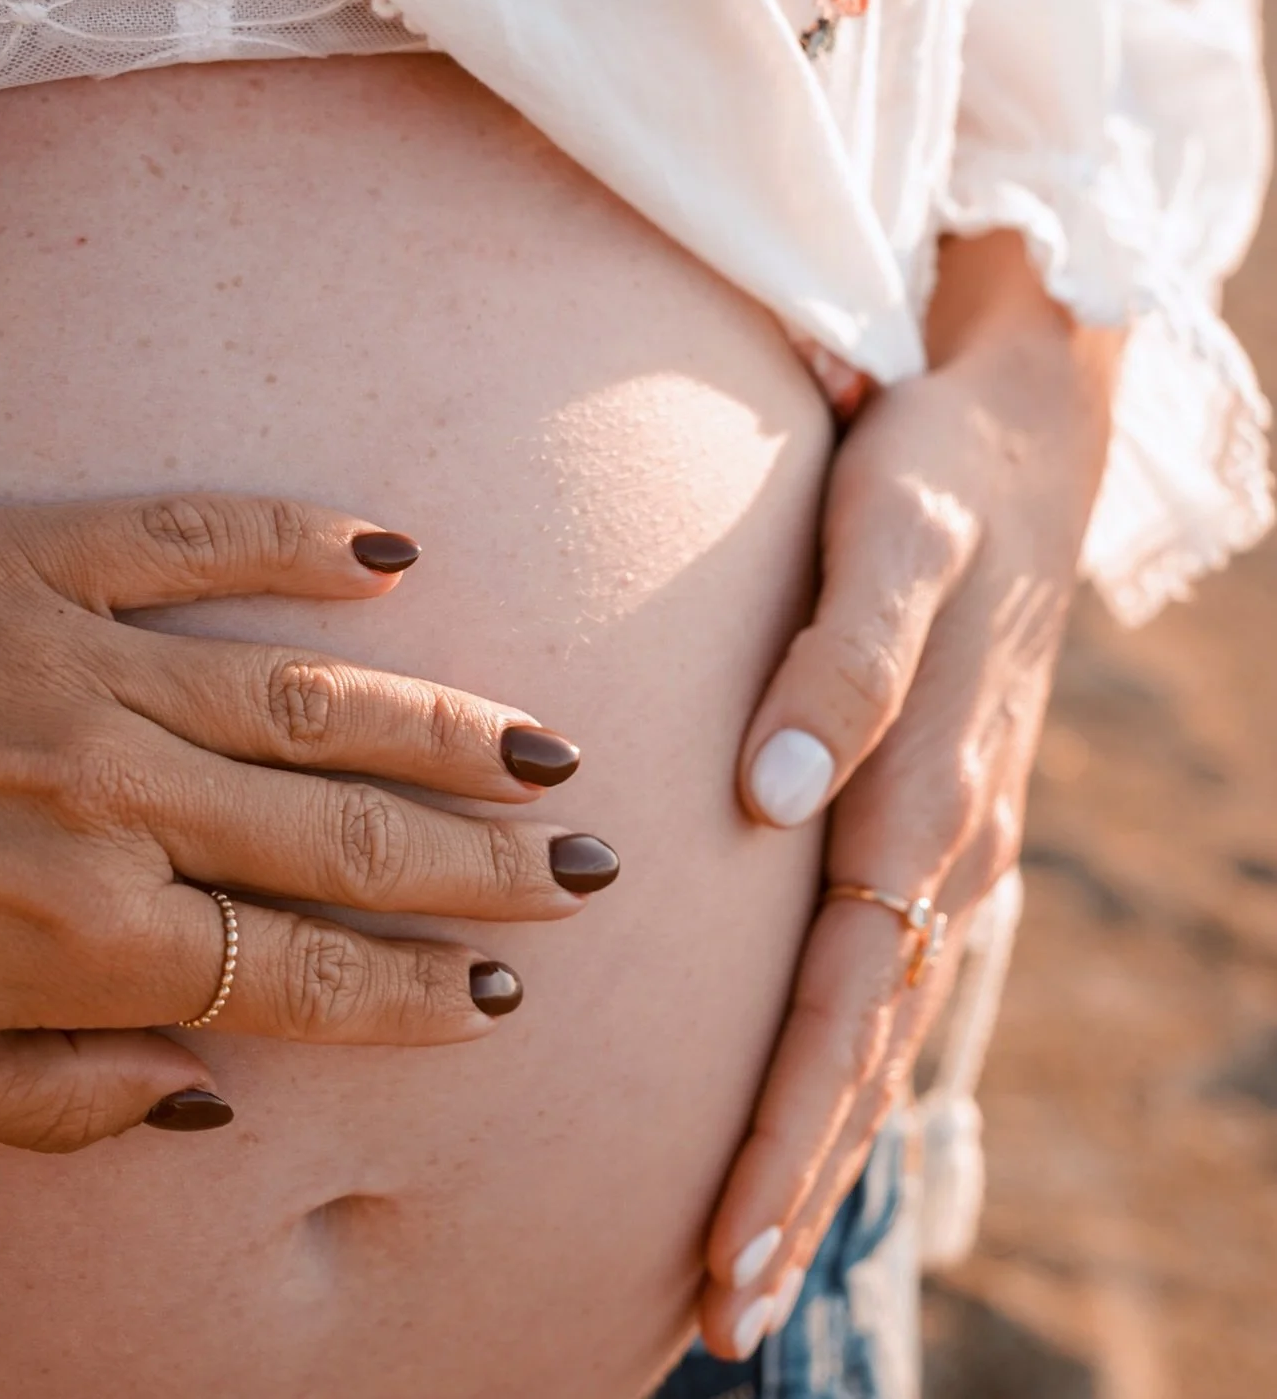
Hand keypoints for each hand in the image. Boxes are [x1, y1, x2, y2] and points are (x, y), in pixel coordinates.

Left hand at [0, 494, 615, 1151]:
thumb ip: (59, 1099)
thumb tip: (210, 1106)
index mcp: (78, 935)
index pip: (305, 975)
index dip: (421, 993)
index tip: (507, 993)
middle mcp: (104, 798)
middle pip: (343, 839)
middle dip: (482, 867)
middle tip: (588, 869)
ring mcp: (70, 664)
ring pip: (307, 697)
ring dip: (442, 728)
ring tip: (543, 751)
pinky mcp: (22, 556)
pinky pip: (186, 536)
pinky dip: (294, 540)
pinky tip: (393, 553)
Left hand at [698, 233, 1121, 1356]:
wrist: (1023, 431)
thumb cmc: (938, 476)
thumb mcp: (893, 538)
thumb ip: (839, 659)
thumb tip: (768, 789)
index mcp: (928, 794)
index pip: (842, 1003)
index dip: (782, 1131)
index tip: (722, 1249)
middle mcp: (947, 840)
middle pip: (864, 1048)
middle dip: (793, 1182)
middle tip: (719, 1315)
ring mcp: (950, 835)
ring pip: (882, 1024)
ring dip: (818, 1143)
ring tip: (751, 1254)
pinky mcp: (936, 810)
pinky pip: (890, 965)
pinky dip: (849, 1056)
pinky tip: (811, 1101)